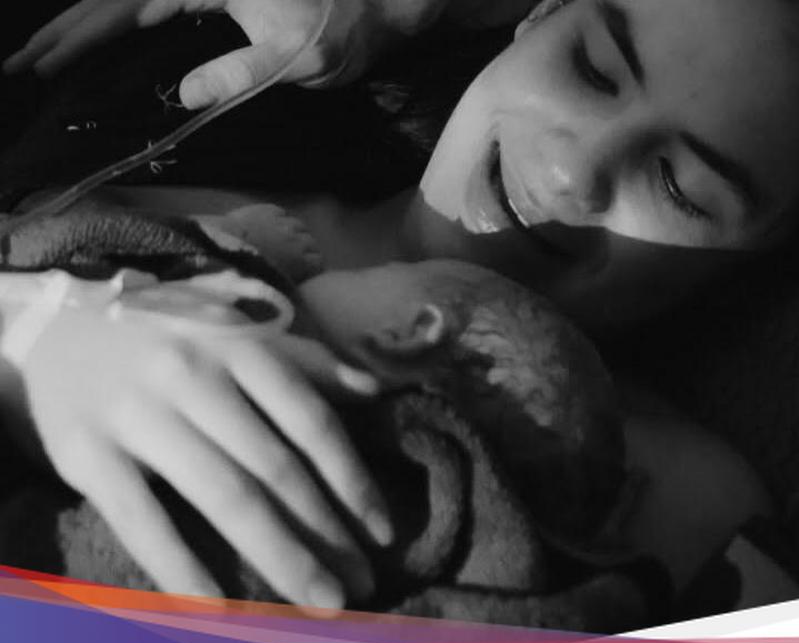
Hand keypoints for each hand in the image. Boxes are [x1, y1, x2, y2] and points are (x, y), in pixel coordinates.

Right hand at [2, 0, 450, 109]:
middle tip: (25, 64)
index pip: (126, 8)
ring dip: (88, 25)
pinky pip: (154, 5)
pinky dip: (121, 21)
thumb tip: (184, 94)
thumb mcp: (294, 59)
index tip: (45, 65)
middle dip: (68, 31)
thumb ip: (239, 73)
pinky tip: (103, 41)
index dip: (82, 38)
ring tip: (48, 53)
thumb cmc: (342, 31)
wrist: (380, 4)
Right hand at [17, 306, 393, 608]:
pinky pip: (142, 520)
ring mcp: (139, 414)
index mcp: (241, 350)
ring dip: (279, 556)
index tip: (381, 533)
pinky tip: (219, 608)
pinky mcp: (88, 453)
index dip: (352, 481)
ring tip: (316, 601)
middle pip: (275, 469)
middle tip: (360, 585)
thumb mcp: (239, 340)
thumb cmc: (172, 346)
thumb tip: (376, 389)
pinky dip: (181, 566)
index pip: (311, 422)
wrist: (57, 333)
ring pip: (224, 496)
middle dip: (325, 534)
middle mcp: (194, 377)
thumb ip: (308, 366)